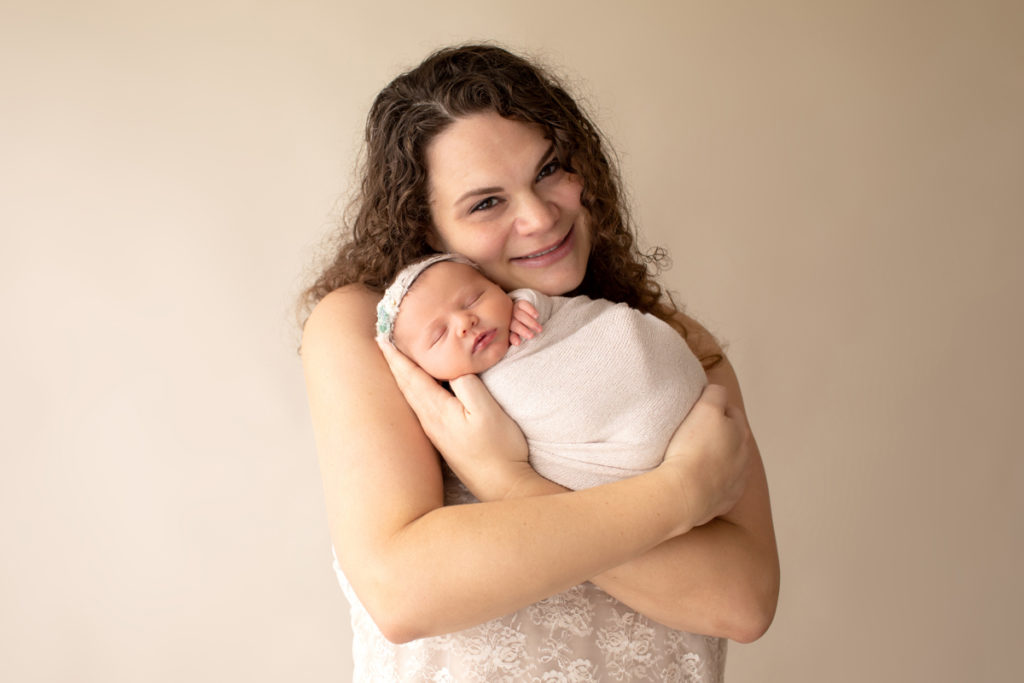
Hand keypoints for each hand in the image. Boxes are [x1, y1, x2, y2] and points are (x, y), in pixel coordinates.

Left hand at [377, 339, 533, 499]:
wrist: (502, 485)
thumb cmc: (499, 448)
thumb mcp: (487, 411)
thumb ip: (468, 385)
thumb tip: (454, 368)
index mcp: (438, 410)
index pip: (412, 376)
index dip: (397, 356)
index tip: (382, 337)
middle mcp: (430, 421)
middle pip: (406, 386)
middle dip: (393, 363)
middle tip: (380, 342)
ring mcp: (435, 432)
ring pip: (410, 397)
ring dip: (401, 377)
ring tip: (393, 362)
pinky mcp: (443, 440)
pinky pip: (420, 407)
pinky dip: (412, 391)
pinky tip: (416, 391)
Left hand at [509, 299, 541, 345]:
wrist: (523, 314)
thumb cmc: (520, 330)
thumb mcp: (517, 336)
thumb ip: (517, 340)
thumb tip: (518, 345)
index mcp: (506, 329)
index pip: (509, 334)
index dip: (513, 338)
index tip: (518, 343)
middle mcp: (509, 319)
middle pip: (515, 325)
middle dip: (523, 331)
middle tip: (531, 336)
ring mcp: (514, 310)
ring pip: (520, 315)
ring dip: (530, 322)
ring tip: (539, 329)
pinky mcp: (519, 304)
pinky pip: (523, 305)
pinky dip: (530, 310)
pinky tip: (537, 316)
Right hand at [660, 384, 749, 528]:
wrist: (685, 493)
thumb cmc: (694, 448)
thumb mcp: (705, 408)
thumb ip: (715, 393)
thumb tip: (718, 391)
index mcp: (741, 433)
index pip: (731, 411)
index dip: (714, 408)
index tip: (697, 412)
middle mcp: (744, 458)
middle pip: (732, 439)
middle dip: (718, 434)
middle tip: (693, 434)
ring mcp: (736, 482)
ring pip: (728, 464)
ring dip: (716, 459)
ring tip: (692, 459)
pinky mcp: (724, 501)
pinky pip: (720, 487)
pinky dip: (711, 482)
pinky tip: (695, 480)